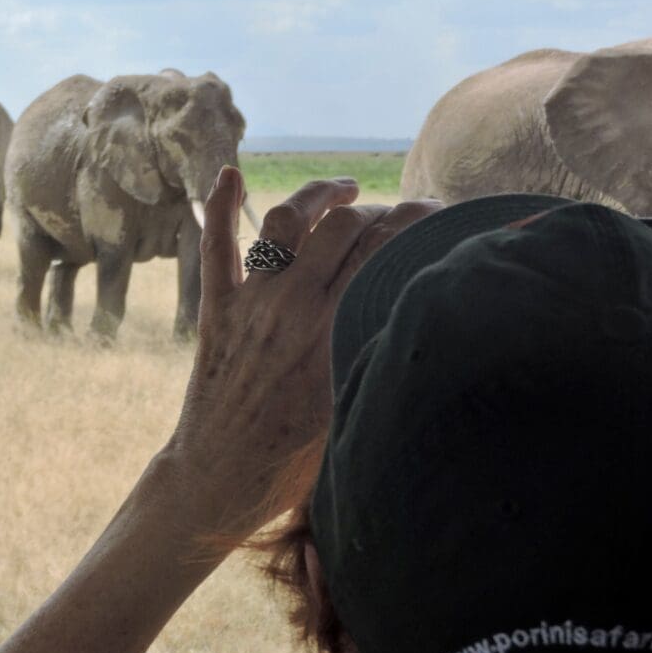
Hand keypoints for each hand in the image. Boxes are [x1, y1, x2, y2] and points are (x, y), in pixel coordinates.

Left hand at [162, 168, 440, 537]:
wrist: (219, 479)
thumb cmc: (294, 461)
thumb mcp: (356, 406)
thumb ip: (379, 353)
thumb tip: (417, 317)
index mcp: (333, 328)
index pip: (383, 248)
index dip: (414, 220)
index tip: (436, 214)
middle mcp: (291, 305)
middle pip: (342, 226)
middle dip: (376, 211)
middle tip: (394, 216)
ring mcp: (250, 302)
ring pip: (284, 220)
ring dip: (317, 197)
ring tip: (343, 193)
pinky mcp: (216, 309)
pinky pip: (215, 244)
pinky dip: (219, 203)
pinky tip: (227, 173)